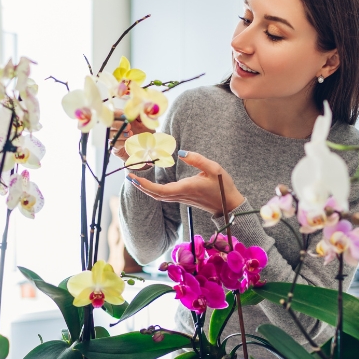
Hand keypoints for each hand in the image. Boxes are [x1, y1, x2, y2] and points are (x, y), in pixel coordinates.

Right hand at [109, 110, 153, 161]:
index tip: (124, 116)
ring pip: (111, 133)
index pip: (113, 114)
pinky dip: (121, 142)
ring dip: (121, 133)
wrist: (147, 150)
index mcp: (122, 120)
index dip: (117, 113)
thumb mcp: (145, 123)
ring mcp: (115, 138)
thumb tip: (136, 106)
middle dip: (118, 124)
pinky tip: (128, 141)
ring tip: (130, 134)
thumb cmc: (145, 135)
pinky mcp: (115, 147)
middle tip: (129, 126)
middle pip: (110, 123)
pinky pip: (114, 143)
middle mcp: (117, 128)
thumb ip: (139, 115)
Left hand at [125, 151, 244, 216]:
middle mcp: (181, 195)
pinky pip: (164, 196)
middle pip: (155, 194)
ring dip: (146, 189)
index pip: (160, 190)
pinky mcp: (184, 198)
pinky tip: (150, 184)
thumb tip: (181, 153)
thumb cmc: (223, 187)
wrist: (229, 205)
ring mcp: (182, 198)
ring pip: (159, 196)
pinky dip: (154, 190)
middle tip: (129, 177)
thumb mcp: (214, 169)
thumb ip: (197, 159)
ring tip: (136, 179)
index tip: (135, 178)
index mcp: (186, 188)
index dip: (146, 185)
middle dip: (141, 186)